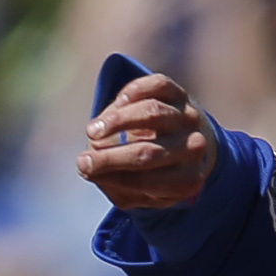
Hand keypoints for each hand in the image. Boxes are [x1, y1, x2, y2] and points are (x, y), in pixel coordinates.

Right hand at [80, 72, 217, 209]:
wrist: (182, 147)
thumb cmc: (150, 173)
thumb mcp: (136, 189)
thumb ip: (114, 183)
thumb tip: (87, 167)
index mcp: (187, 181)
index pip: (148, 181)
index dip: (114, 175)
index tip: (85, 170)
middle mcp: (194, 149)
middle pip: (149, 152)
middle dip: (111, 157)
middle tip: (81, 159)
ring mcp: (189, 118)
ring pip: (153, 113)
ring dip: (117, 122)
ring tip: (91, 133)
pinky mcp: (180, 93)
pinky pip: (158, 85)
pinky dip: (135, 92)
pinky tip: (117, 104)